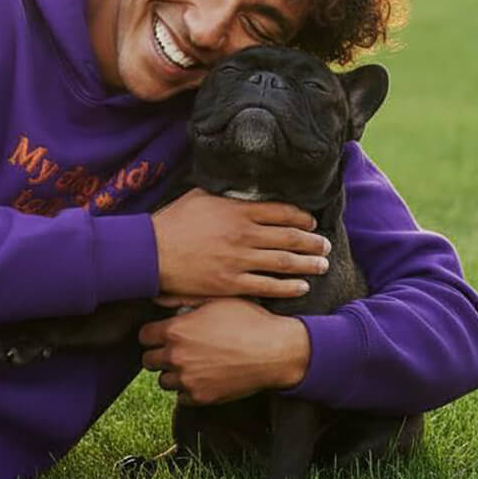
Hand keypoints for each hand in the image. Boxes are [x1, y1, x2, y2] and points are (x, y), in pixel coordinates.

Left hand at [138, 299, 310, 404]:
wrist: (276, 351)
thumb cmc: (249, 320)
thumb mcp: (216, 301)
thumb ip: (182, 300)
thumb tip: (156, 298)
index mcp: (176, 331)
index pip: (143, 337)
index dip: (153, 335)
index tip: (162, 335)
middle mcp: (176, 356)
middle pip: (148, 361)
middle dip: (160, 355)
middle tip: (177, 351)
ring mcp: (187, 379)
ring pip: (164, 381)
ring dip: (174, 374)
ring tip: (194, 364)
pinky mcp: (201, 397)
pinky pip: (182, 396)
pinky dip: (189, 389)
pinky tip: (205, 377)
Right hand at [150, 188, 330, 301]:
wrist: (151, 252)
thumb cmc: (173, 222)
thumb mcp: (201, 196)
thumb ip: (227, 195)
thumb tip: (245, 191)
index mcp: (238, 210)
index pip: (282, 212)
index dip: (302, 218)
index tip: (312, 222)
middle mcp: (244, 234)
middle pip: (290, 237)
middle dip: (313, 242)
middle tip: (326, 245)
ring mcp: (239, 260)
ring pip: (284, 262)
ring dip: (308, 264)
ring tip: (322, 264)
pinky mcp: (231, 283)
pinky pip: (268, 286)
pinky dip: (289, 287)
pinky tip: (302, 287)